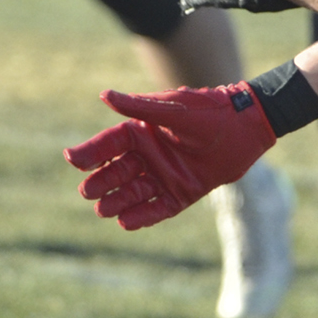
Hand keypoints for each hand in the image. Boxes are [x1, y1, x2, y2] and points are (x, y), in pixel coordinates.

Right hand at [65, 84, 276, 228]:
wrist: (246, 127)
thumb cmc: (208, 111)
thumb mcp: (173, 109)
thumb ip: (139, 107)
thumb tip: (104, 95)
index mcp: (143, 131)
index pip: (109, 144)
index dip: (90, 152)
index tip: (72, 159)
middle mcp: (150, 155)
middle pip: (117, 172)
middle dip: (102, 181)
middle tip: (87, 190)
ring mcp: (164, 175)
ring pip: (134, 192)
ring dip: (118, 201)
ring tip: (103, 209)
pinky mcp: (182, 193)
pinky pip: (158, 208)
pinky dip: (143, 216)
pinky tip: (126, 222)